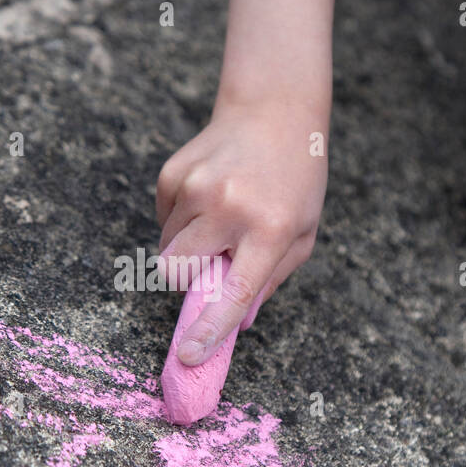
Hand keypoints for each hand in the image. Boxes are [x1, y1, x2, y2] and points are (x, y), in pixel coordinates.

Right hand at [156, 99, 327, 364]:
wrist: (273, 111)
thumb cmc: (295, 180)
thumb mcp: (302, 233)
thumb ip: (270, 280)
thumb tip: (234, 324)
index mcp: (269, 229)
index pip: (234, 292)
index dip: (209, 328)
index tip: (188, 355)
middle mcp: (229, 208)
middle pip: (177, 272)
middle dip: (187, 279)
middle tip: (213, 261)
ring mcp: (196, 188)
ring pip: (167, 248)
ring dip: (187, 246)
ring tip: (219, 217)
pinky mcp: (172, 174)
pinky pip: (163, 219)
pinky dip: (180, 219)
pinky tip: (207, 196)